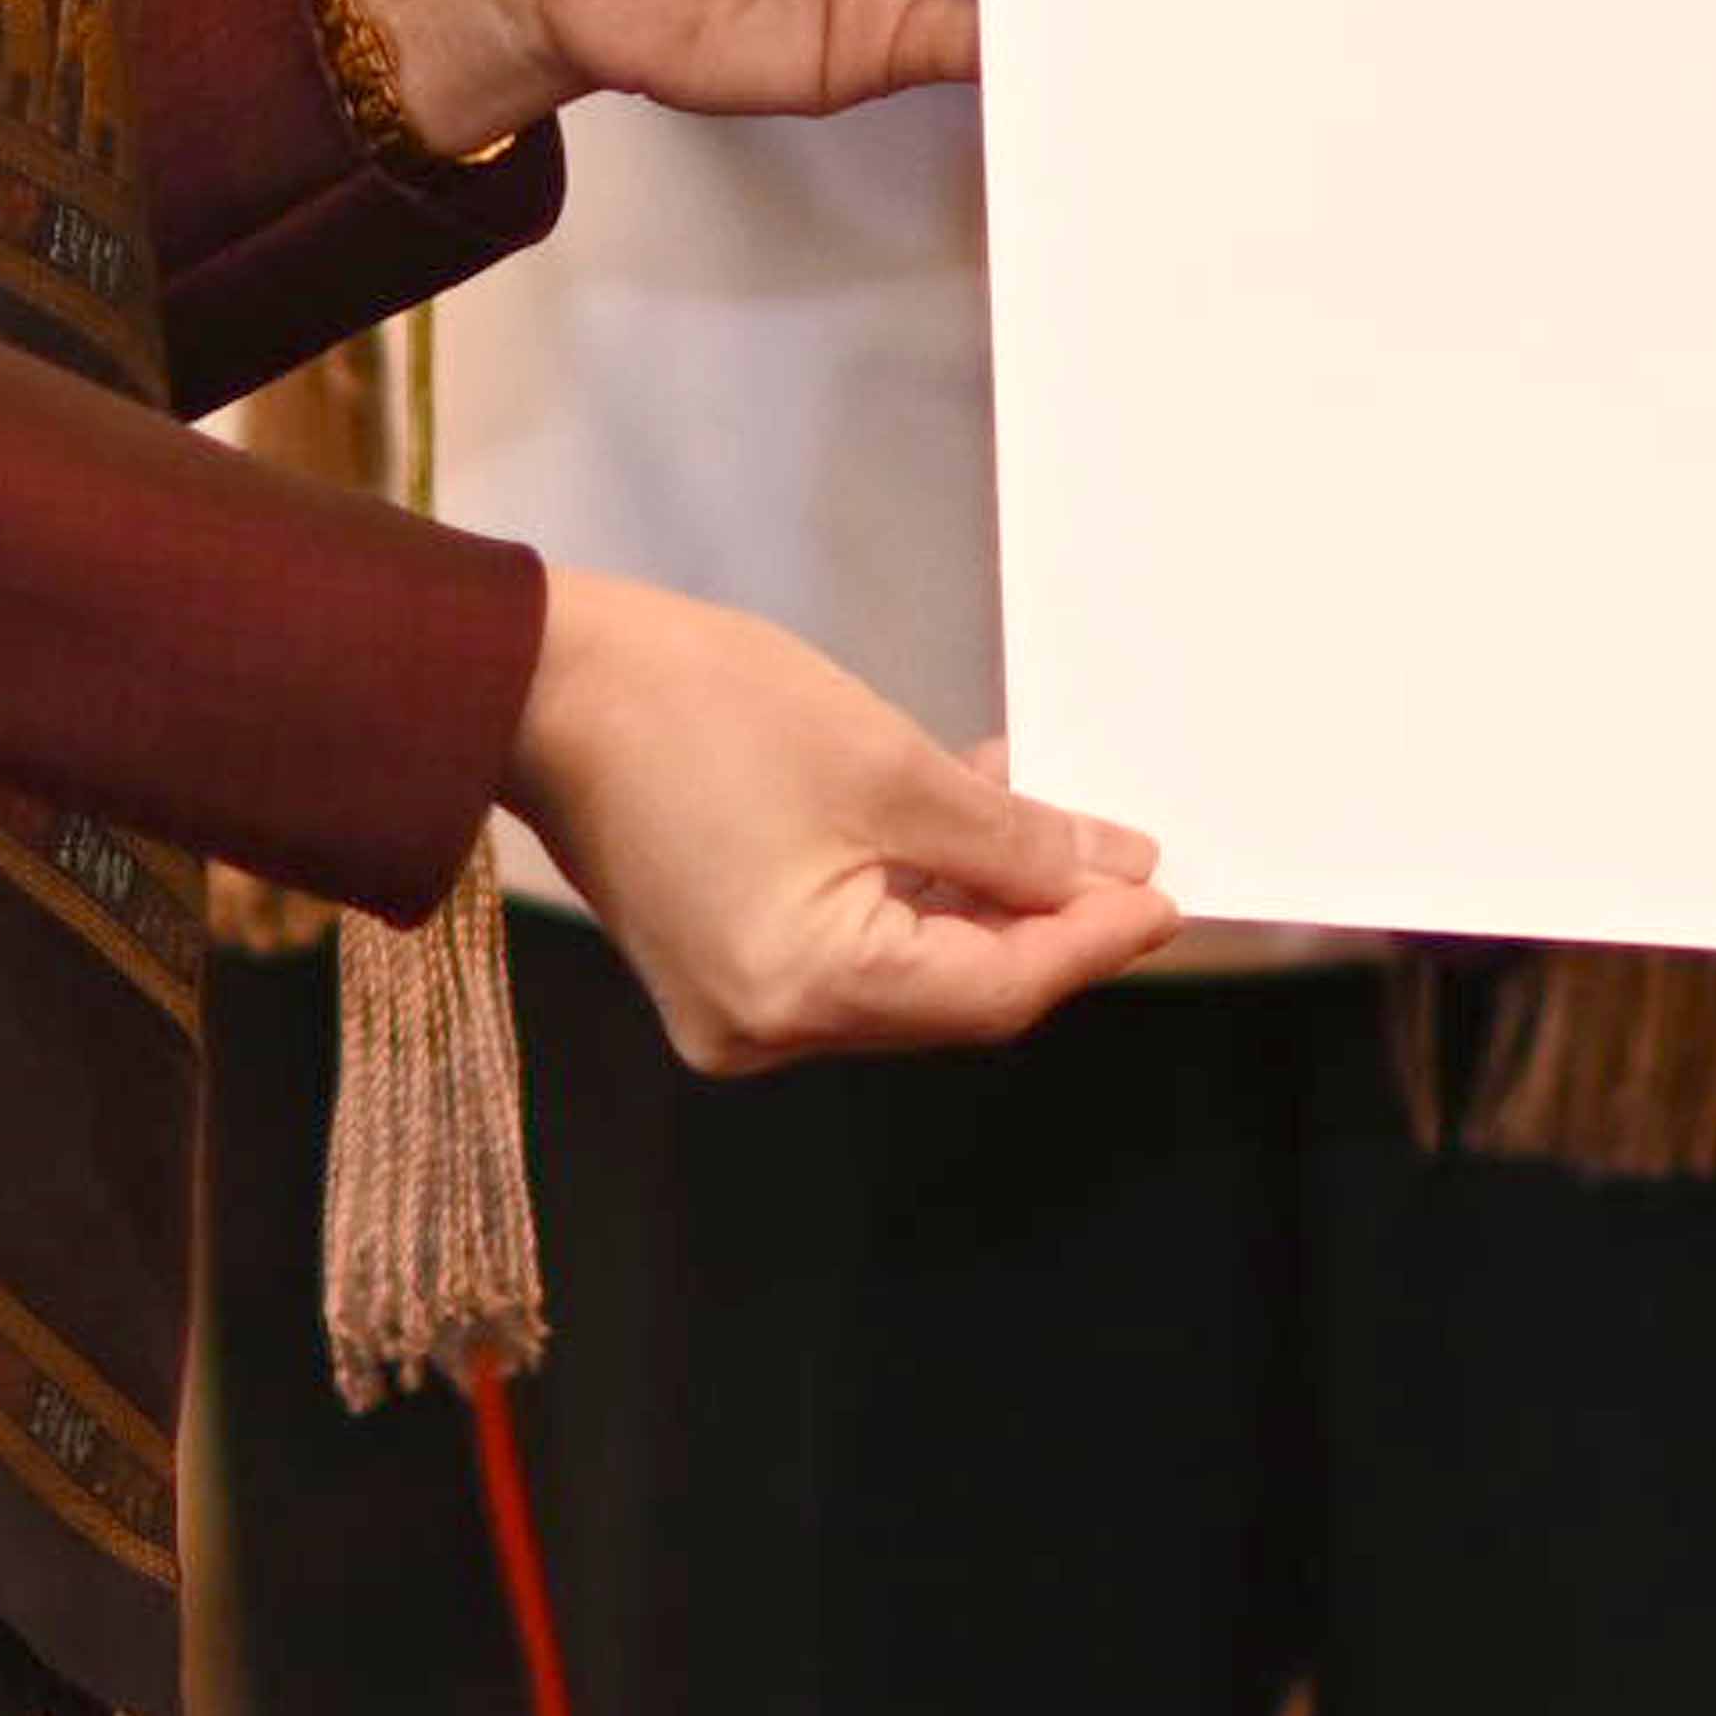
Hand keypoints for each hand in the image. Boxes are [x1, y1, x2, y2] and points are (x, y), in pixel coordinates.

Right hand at [501, 573, 1177, 1070]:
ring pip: (906, 970)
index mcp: (806, 994)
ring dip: (979, 897)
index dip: (1092, 941)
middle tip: (1122, 852)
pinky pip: (848, 949)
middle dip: (1042, 920)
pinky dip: (911, 894)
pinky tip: (960, 820)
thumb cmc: (702, 708)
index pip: (994, 991)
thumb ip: (1014, 837)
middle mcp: (767, 1031)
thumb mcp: (889, 766)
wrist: (548, 684)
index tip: (1167, 894)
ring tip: (1040, 804)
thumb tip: (1115, 873)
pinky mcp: (719, 970)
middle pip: (952, 992)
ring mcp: (735, 1010)